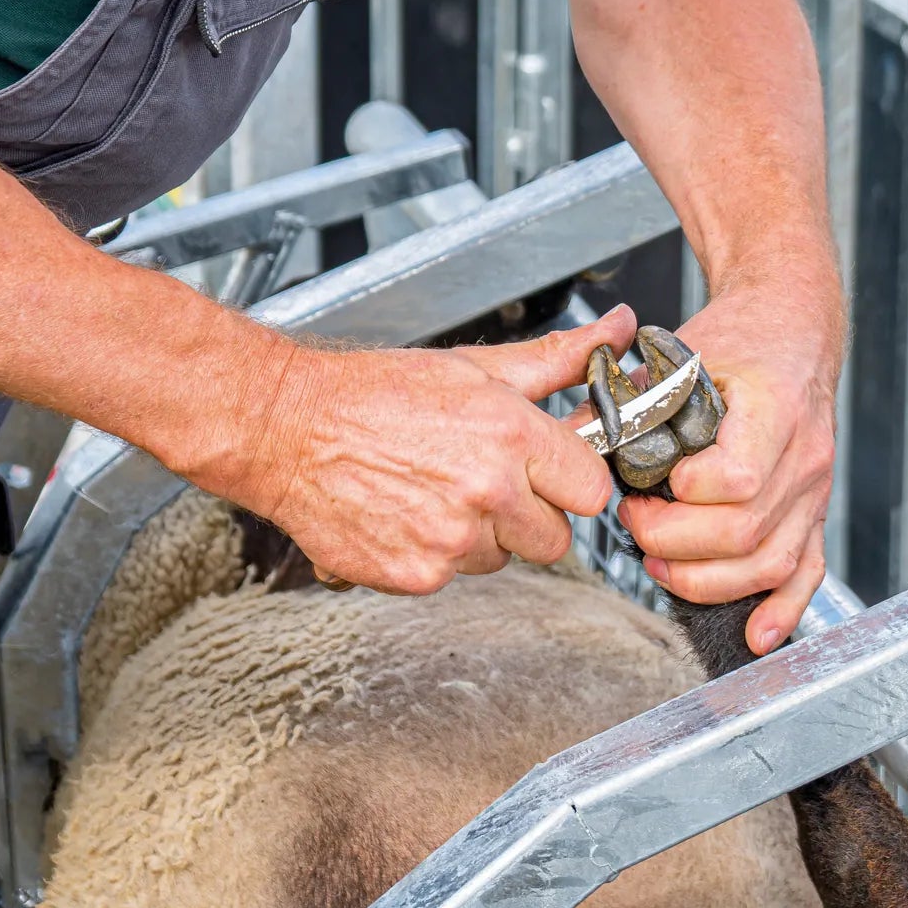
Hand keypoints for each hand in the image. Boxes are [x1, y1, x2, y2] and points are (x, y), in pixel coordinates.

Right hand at [190, 305, 636, 594]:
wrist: (289, 429)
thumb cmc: (377, 394)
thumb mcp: (475, 368)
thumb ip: (558, 360)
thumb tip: (619, 331)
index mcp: (512, 435)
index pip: (592, 490)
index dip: (570, 481)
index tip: (549, 472)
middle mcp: (488, 491)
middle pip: (556, 538)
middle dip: (530, 515)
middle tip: (486, 482)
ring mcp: (453, 538)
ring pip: (503, 558)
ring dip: (482, 535)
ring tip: (436, 491)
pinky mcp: (418, 575)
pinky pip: (454, 576)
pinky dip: (436, 554)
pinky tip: (408, 515)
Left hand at [616, 272, 843, 654]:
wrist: (792, 327)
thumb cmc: (740, 337)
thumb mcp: (681, 353)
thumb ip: (632, 398)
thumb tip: (576, 437)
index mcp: (775, 408)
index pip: (733, 478)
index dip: (681, 496)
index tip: (644, 485)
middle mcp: (804, 455)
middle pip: (744, 530)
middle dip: (675, 542)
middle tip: (636, 524)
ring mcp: (813, 488)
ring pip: (771, 561)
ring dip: (709, 579)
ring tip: (661, 566)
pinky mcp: (814, 509)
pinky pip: (807, 570)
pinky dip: (783, 609)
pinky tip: (756, 635)